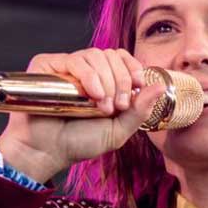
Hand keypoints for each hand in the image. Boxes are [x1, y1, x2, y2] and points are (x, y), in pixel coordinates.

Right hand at [0, 48, 167, 182]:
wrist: (48, 151)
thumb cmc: (79, 143)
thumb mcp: (118, 130)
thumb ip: (139, 110)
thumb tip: (160, 86)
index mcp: (103, 81)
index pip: (122, 58)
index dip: (133, 67)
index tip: (139, 84)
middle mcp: (85, 71)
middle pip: (111, 55)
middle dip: (122, 80)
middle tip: (119, 106)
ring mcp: (66, 67)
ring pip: (95, 55)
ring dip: (107, 80)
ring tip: (103, 106)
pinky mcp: (47, 66)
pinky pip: (74, 60)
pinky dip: (89, 76)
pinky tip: (92, 95)